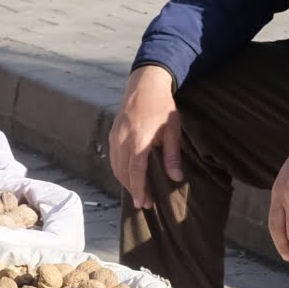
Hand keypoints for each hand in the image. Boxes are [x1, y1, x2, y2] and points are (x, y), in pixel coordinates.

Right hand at [107, 64, 182, 210]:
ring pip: (116, 166)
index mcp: (138, 139)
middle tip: (144, 202)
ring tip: (138, 191)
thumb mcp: (172, 129)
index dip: (139, 189)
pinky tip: (129, 175)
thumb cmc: (162, 106)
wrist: (145, 84)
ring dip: (125, 181)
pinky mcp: (112, 133)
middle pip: (123, 172)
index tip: (142, 203)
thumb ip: (172, 155)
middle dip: (133, 189)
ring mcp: (115, 136)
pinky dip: (120, 169)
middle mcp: (122, 140)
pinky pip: (113, 157)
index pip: (136, 171)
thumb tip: (175, 177)